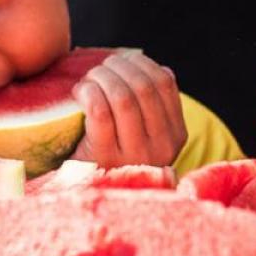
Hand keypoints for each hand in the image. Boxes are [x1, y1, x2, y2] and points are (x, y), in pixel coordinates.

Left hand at [71, 50, 185, 167]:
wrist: (90, 195)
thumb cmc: (117, 158)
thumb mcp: (146, 135)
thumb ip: (155, 106)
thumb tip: (162, 69)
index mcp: (176, 135)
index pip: (166, 83)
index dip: (142, 63)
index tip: (123, 60)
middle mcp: (162, 146)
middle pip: (143, 86)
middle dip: (118, 67)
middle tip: (100, 68)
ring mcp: (135, 155)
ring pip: (122, 96)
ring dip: (101, 77)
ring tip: (89, 79)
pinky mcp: (105, 158)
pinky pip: (100, 111)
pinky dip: (88, 92)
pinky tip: (79, 92)